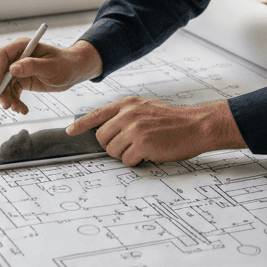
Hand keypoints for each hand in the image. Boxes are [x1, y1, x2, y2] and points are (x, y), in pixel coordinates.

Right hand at [0, 37, 102, 114]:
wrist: (74, 71)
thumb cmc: (65, 64)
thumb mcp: (50, 66)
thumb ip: (32, 66)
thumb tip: (12, 69)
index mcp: (23, 46)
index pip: (2, 56)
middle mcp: (18, 57)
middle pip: (0, 73)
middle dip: (1, 90)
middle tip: (6, 105)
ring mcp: (18, 69)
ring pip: (5, 86)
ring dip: (9, 99)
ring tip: (18, 109)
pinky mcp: (22, 80)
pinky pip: (13, 92)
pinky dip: (16, 102)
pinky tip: (23, 109)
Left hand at [66, 97, 245, 165]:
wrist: (197, 126)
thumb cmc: (174, 120)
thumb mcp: (147, 107)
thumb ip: (127, 114)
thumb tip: (107, 127)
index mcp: (128, 104)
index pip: (97, 114)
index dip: (81, 125)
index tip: (70, 131)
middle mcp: (128, 114)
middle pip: (102, 137)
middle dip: (112, 146)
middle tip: (130, 145)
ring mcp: (135, 129)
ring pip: (113, 151)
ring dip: (126, 155)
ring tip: (143, 148)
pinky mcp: (142, 144)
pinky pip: (127, 161)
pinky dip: (136, 161)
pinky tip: (149, 154)